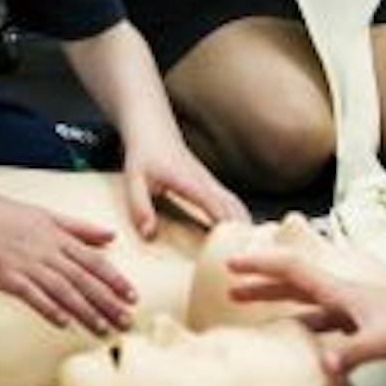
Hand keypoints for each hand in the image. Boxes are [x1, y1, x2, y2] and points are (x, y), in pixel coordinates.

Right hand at [0, 187, 137, 334]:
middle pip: (84, 279)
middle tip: (127, 321)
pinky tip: (63, 321)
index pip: (95, 261)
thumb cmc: (6, 216)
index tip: (133, 296)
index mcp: (59, 236)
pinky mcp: (7, 276)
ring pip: (63, 290)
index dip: (115, 279)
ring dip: (85, 310)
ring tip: (102, 327)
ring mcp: (27, 264)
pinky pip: (32, 295)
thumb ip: (80, 228)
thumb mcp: (47, 215)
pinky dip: (49, 307)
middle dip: (108, 301)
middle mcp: (47, 251)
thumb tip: (111, 235)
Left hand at [116, 132, 248, 239]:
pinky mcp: (210, 183)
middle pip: (233, 207)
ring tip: (251, 252)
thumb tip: (149, 234)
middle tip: (250, 258)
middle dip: (243, 231)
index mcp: (189, 182)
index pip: (214, 205)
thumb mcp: (134, 179)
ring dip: (245, 224)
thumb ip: (140, 206)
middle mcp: (205, 182)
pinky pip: (230, 202)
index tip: (234, 247)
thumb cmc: (143, 154)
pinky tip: (241, 235)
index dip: (226, 225)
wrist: (153, 128)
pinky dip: (239, 218)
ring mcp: (210, 182)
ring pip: (236, 204)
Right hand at [224, 243, 385, 374]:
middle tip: (229, 288)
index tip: (231, 264)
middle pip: (294, 285)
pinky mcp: (365, 329)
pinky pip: (325, 328)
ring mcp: (355, 313)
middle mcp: (345, 297)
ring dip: (278, 306)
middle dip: (261, 284)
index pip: (293, 272)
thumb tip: (323, 367)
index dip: (261, 266)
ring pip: (306, 307)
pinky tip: (299, 347)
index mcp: (343, 293)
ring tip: (251, 311)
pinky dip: (306, 332)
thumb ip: (355, 353)